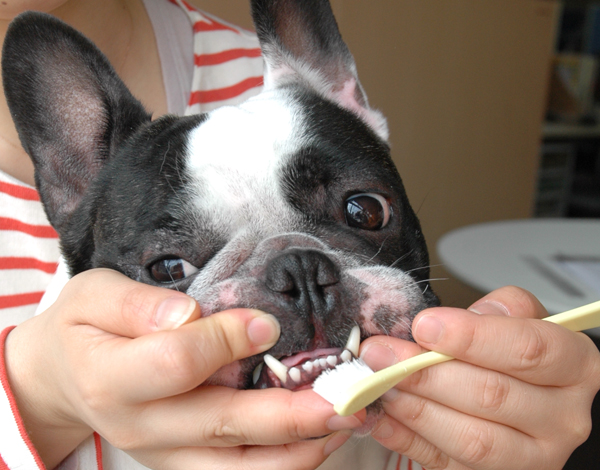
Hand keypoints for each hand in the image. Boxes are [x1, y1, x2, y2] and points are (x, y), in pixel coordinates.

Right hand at [5, 269, 362, 468]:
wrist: (63, 378)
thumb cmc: (84, 328)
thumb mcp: (93, 296)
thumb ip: (137, 304)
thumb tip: (191, 314)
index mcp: (111, 377)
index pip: (178, 362)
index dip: (226, 340)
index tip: (267, 322)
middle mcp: (140, 426)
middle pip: (222, 426)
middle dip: (290, 416)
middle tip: (345, 400)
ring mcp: (164, 454)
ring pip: (238, 468)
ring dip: (298, 449)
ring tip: (346, 422)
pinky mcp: (183, 464)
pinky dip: (282, 464)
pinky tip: (319, 439)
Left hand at [360, 286, 599, 469]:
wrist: (528, 394)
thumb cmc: (516, 352)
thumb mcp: (520, 319)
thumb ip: (499, 311)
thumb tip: (462, 319)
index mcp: (574, 367)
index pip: (527, 350)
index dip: (470, 337)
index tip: (424, 326)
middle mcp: (562, 417)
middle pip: (491, 395)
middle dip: (425, 372)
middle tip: (381, 353)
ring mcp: (532, 457)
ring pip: (471, 439)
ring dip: (415, 408)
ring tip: (380, 383)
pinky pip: (448, 466)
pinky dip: (408, 440)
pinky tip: (383, 417)